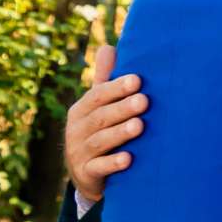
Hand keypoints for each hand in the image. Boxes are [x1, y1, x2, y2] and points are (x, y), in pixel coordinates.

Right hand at [64, 44, 145, 203]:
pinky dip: (113, 163)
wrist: (87, 175)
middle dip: (122, 108)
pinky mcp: (86, 174)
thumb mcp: (98, 108)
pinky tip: (129, 159)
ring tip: (140, 126)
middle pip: (101, 117)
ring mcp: (80, 152)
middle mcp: (77, 129)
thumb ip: (104, 81)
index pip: (98, 96)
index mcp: (81, 110)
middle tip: (145, 101)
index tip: (138, 80)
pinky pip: (99, 168)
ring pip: (100, 141)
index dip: (116, 88)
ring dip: (120, 133)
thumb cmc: (99, 132)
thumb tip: (108, 46)